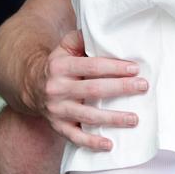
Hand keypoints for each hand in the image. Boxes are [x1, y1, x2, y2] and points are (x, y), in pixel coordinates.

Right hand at [39, 28, 148, 150]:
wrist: (31, 87)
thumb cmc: (58, 65)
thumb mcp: (64, 47)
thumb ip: (80, 38)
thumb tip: (101, 29)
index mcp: (60, 67)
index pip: (91, 67)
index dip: (114, 68)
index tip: (135, 69)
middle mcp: (57, 89)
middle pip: (93, 90)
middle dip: (120, 88)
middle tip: (143, 87)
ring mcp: (57, 110)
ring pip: (88, 116)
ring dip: (113, 118)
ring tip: (135, 119)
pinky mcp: (58, 127)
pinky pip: (75, 137)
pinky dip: (92, 142)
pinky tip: (110, 144)